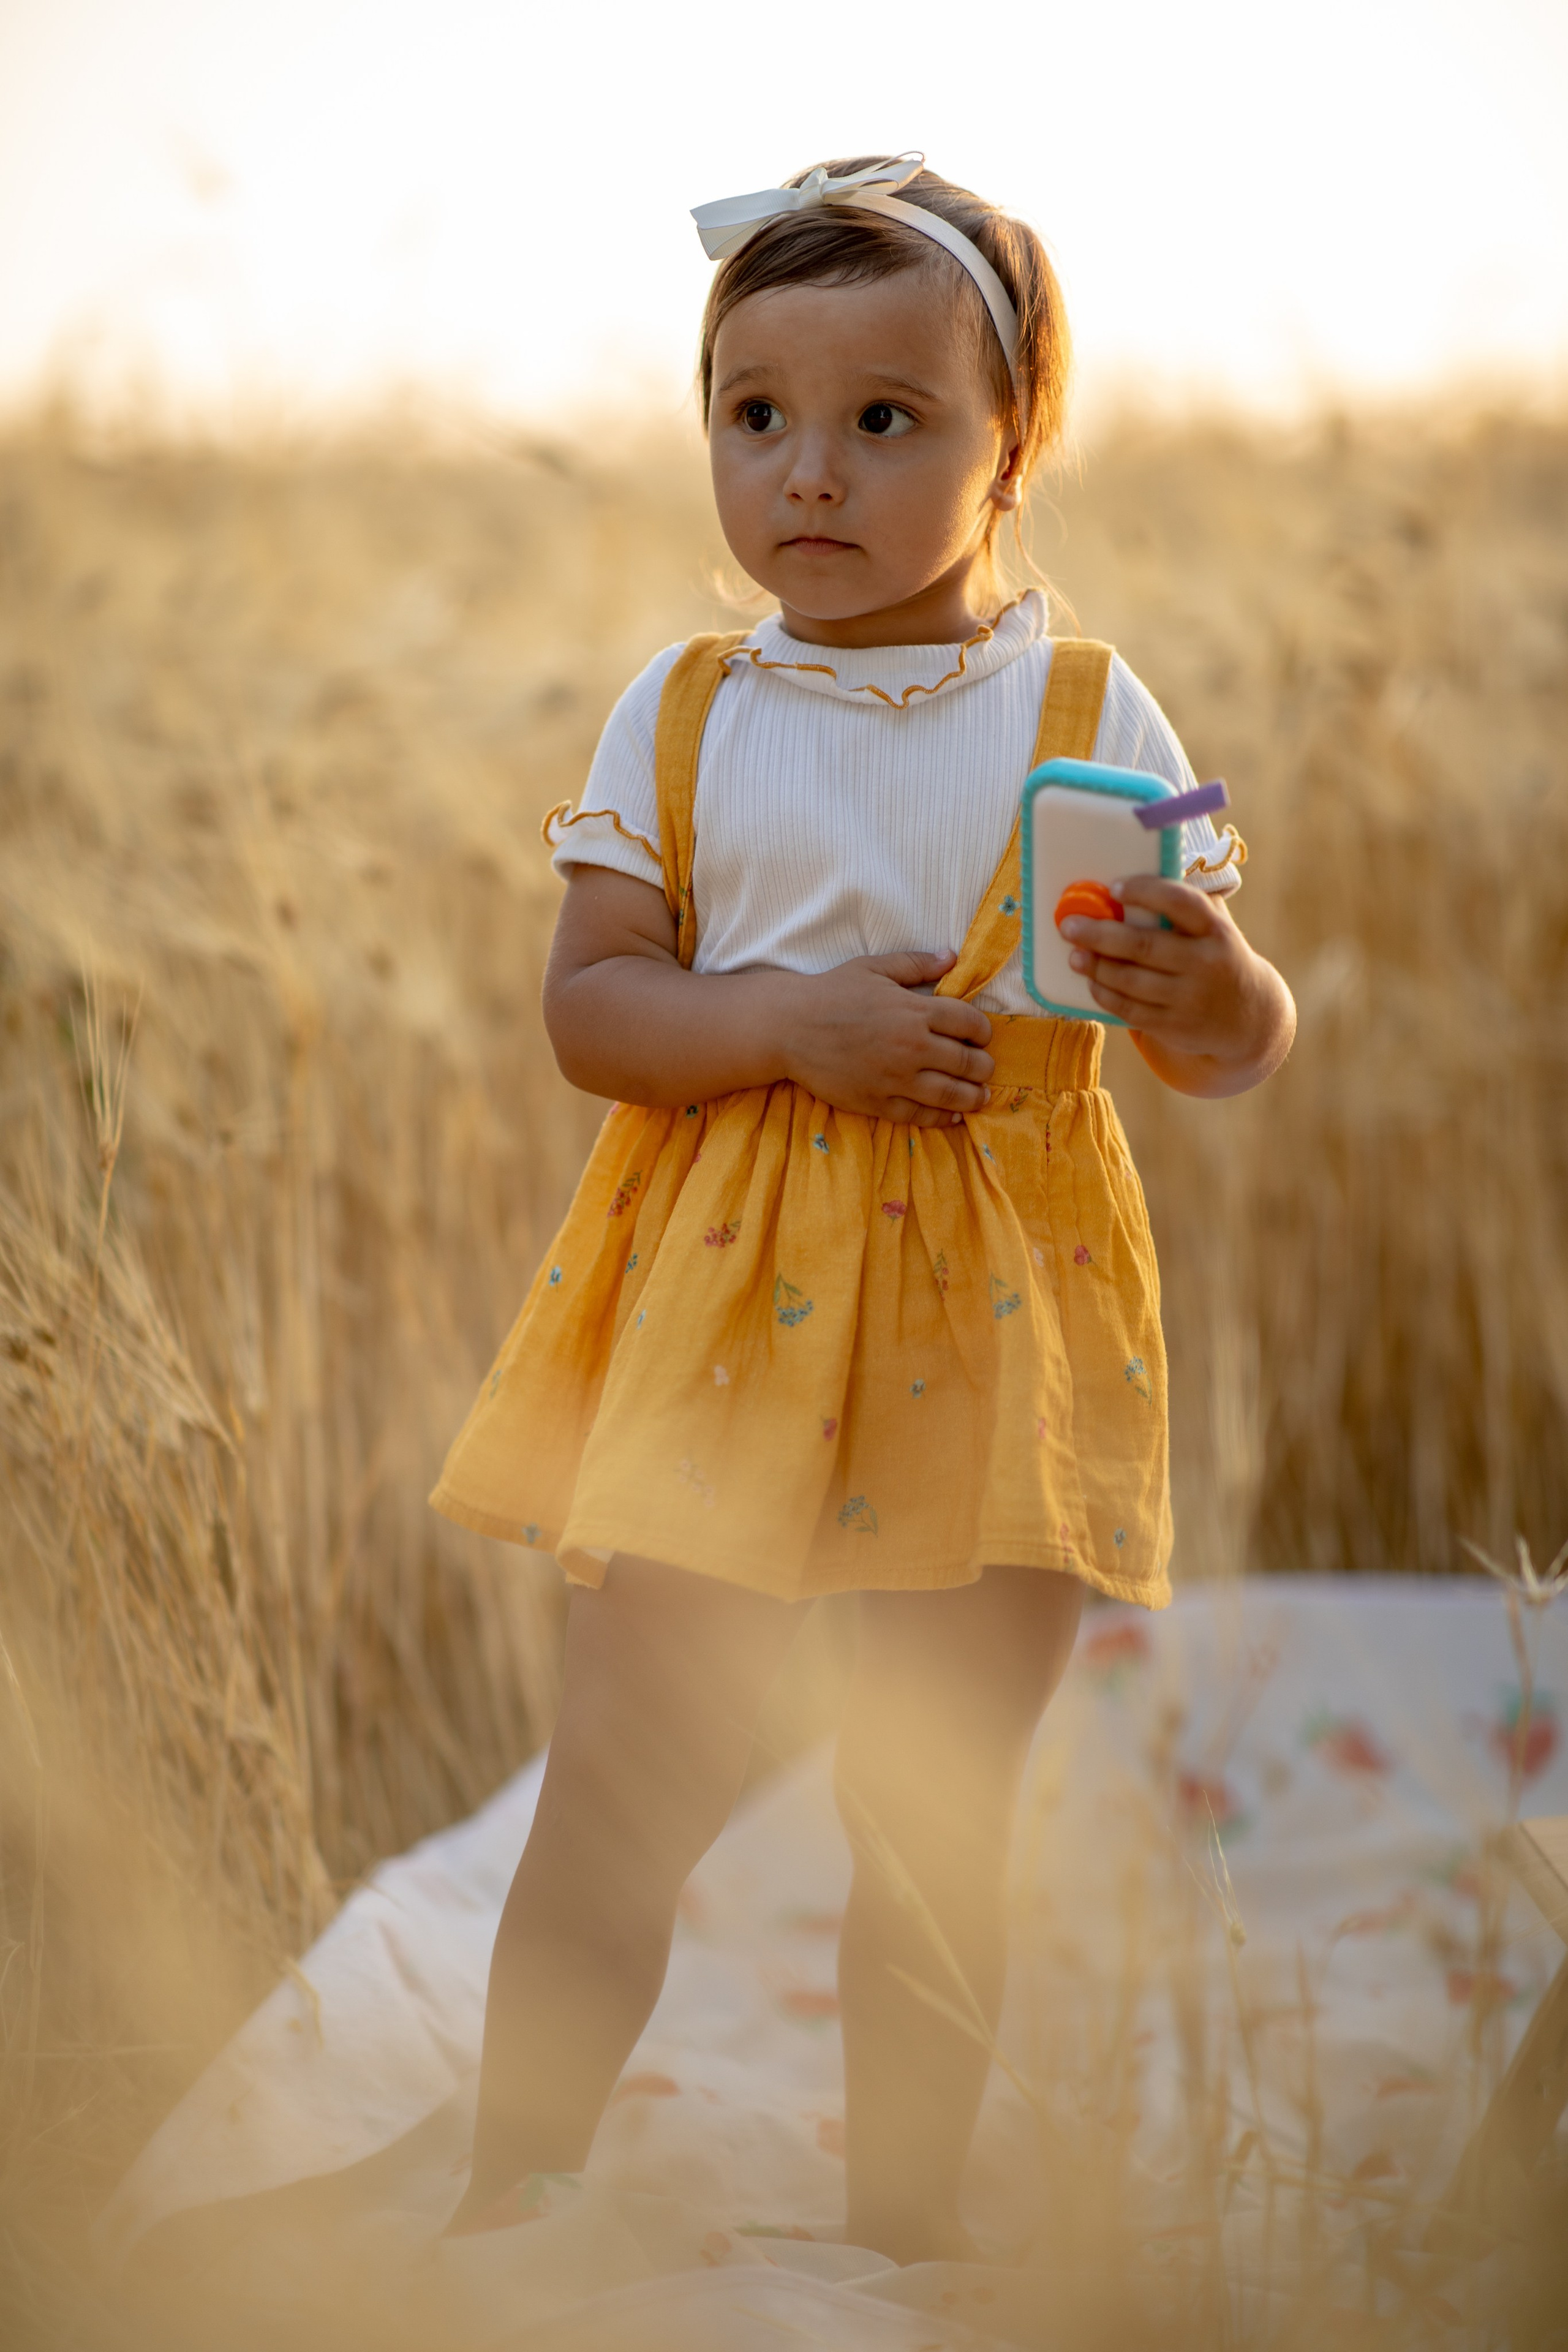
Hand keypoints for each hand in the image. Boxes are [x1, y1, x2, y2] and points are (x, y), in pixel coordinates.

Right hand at [783, 952, 993, 1125]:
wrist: (789, 1028)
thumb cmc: (831, 993)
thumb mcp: (874, 968)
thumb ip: (916, 964)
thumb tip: (951, 956)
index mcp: (915, 1011)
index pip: (970, 1024)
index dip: (983, 1031)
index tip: (982, 1036)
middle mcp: (912, 1047)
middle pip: (968, 1062)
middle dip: (984, 1066)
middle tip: (985, 1068)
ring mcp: (896, 1079)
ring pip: (952, 1095)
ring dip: (974, 1097)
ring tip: (980, 1096)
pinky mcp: (879, 1103)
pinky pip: (921, 1116)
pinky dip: (943, 1118)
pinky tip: (953, 1115)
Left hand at [1059, 877, 1292, 1090]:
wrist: (1249, 1016)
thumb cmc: (1217, 958)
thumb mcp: (1216, 929)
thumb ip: (1185, 907)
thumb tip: (1132, 885)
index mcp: (1216, 930)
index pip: (1180, 902)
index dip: (1145, 892)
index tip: (1114, 888)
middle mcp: (1205, 963)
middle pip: (1143, 945)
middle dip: (1100, 934)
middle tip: (1069, 926)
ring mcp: (1190, 997)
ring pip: (1132, 981)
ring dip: (1097, 967)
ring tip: (1074, 956)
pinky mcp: (1175, 1025)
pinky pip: (1131, 1010)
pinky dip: (1106, 995)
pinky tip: (1092, 983)